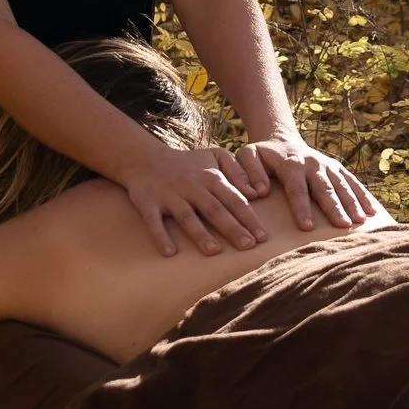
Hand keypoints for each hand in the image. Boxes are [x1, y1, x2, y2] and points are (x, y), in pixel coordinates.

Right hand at [120, 137, 265, 257]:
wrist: (145, 158)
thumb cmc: (188, 163)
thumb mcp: (215, 156)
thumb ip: (237, 171)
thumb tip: (255, 193)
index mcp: (210, 177)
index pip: (234, 200)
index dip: (249, 218)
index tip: (262, 238)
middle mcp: (192, 187)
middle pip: (214, 210)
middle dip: (232, 228)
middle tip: (248, 246)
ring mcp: (170, 196)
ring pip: (187, 216)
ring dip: (200, 234)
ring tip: (214, 251)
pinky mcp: (148, 203)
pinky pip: (154, 221)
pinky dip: (161, 236)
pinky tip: (170, 252)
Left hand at [237, 132, 373, 230]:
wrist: (281, 139)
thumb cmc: (262, 155)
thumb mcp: (248, 156)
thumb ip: (248, 171)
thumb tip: (257, 192)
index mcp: (290, 164)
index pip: (297, 189)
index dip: (302, 208)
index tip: (307, 227)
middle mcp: (312, 163)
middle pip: (325, 188)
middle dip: (335, 207)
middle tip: (343, 226)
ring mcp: (327, 165)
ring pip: (342, 185)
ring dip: (352, 203)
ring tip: (360, 222)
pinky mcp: (337, 168)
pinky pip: (352, 182)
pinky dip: (363, 196)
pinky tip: (372, 212)